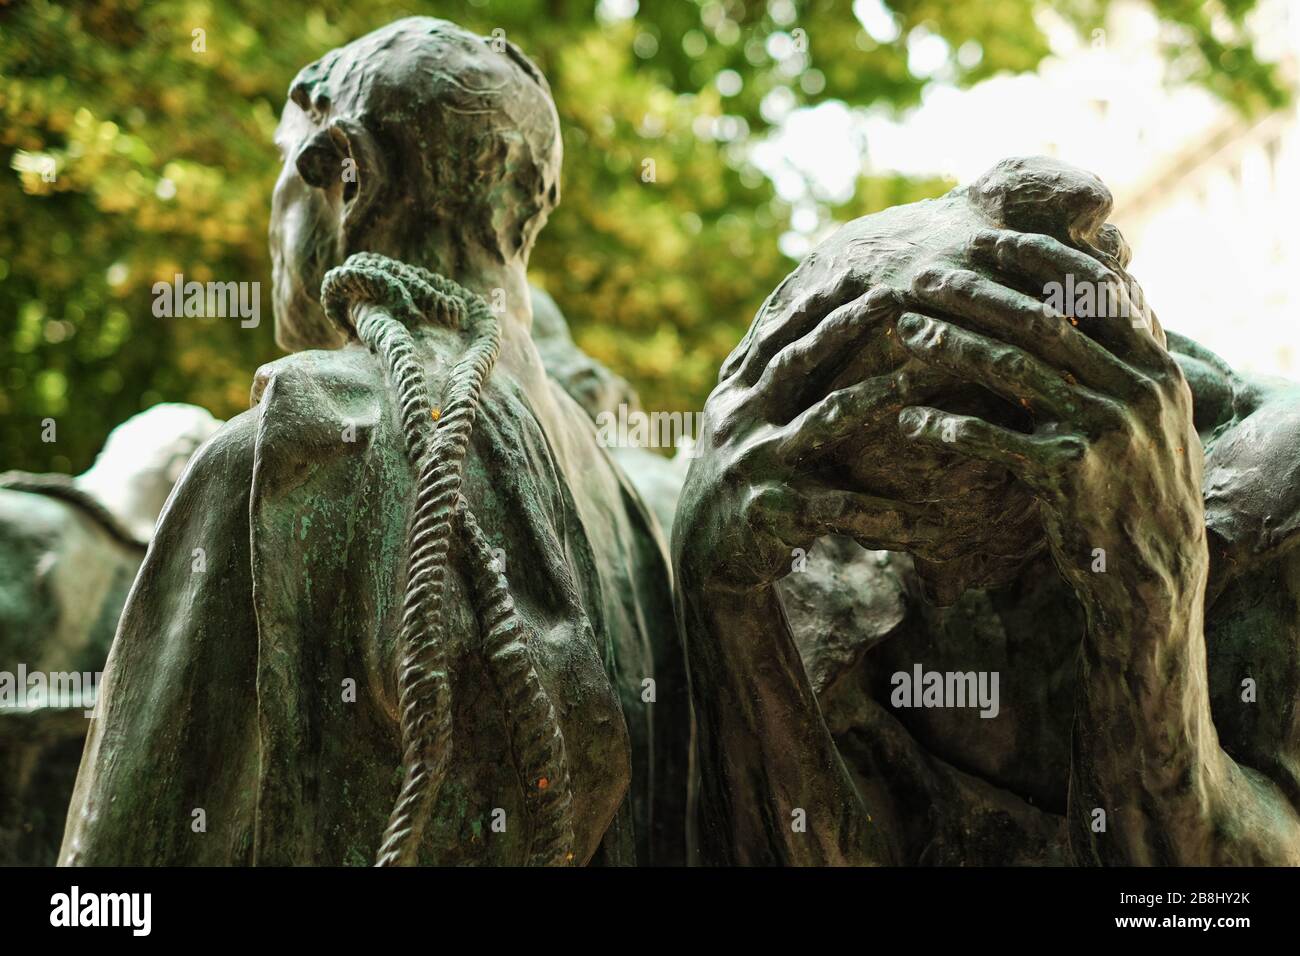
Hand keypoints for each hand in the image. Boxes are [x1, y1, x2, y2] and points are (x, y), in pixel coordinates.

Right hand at [676, 282, 966, 589]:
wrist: (705, 553)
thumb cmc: (741, 477)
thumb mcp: (739, 421)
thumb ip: (763, 374)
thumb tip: (796, 307)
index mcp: (736, 394)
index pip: (778, 336)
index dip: (815, 302)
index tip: (857, 268)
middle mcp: (741, 421)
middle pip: (796, 363)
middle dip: (845, 326)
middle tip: (893, 294)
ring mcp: (755, 463)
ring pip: (822, 422)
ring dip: (874, 397)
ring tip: (919, 381)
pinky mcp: (772, 511)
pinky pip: (837, 506)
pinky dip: (881, 510)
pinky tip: (924, 514)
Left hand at [894, 228, 1205, 604]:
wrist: (1153, 570)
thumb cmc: (1138, 482)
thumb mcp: (1151, 413)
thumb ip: (1128, 354)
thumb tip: (1114, 282)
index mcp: (1156, 367)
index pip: (1096, 290)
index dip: (1040, 258)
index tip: (986, 241)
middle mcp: (1138, 391)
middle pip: (1044, 321)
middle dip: (978, 293)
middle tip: (924, 277)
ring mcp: (1106, 432)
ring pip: (1014, 370)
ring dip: (952, 345)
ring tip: (906, 332)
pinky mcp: (1070, 477)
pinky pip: (994, 439)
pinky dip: (947, 425)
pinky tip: (908, 420)